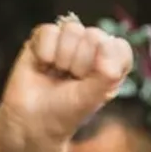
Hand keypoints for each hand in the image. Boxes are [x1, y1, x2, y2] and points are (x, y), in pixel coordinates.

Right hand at [0, 17, 133, 151]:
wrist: (30, 121)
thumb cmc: (65, 113)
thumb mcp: (92, 98)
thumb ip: (107, 73)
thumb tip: (106, 43)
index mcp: (110, 65)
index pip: (120, 48)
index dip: (106, 63)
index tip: (92, 83)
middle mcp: (91, 49)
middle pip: (95, 36)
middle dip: (80, 64)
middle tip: (70, 81)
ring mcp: (67, 41)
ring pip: (72, 30)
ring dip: (62, 58)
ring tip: (56, 73)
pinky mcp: (44, 38)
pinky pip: (49, 30)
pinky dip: (45, 52)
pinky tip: (42, 66)